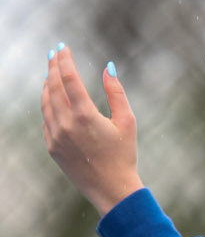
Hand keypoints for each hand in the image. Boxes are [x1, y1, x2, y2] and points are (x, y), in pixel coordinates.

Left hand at [41, 46, 142, 216]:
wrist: (111, 188)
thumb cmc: (124, 154)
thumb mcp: (127, 121)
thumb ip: (117, 92)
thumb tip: (108, 67)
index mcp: (85, 115)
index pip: (68, 78)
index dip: (64, 60)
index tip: (62, 47)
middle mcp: (66, 124)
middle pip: (53, 86)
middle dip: (53, 67)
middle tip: (53, 53)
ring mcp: (56, 136)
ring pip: (46, 102)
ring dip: (47, 85)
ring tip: (51, 73)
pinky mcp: (52, 147)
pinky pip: (46, 120)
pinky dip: (48, 105)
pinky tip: (53, 99)